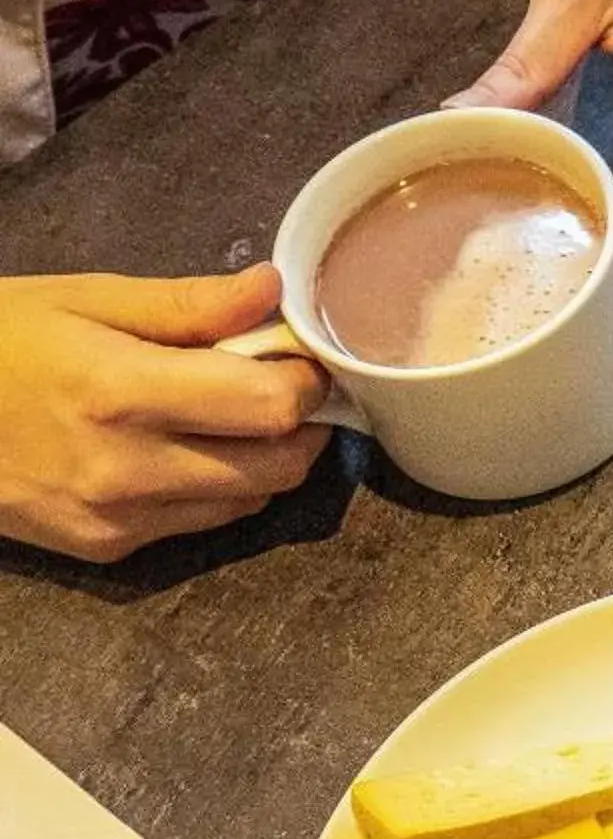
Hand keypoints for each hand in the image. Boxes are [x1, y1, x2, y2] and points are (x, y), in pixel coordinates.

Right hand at [0, 266, 328, 561]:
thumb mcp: (83, 301)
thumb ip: (186, 305)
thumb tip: (273, 289)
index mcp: (121, 394)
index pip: (270, 407)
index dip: (304, 379)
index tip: (298, 356)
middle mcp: (125, 470)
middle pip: (278, 466)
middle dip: (297, 425)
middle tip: (280, 388)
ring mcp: (115, 519)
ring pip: (249, 501)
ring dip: (264, 460)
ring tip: (232, 416)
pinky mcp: (103, 549)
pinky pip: (199, 523)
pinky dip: (217, 489)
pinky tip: (186, 451)